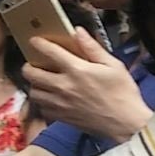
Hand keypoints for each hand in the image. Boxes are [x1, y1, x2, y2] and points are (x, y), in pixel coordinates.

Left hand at [23, 29, 152, 142]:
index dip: (39, 43)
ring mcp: (60, 103)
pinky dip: (43, 102)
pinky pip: (42, 108)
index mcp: (77, 69)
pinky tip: (52, 98)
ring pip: (33, 91)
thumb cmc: (123, 93)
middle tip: (34, 64)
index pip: (49, 51)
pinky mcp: (61, 117)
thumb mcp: (114, 65)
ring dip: (35, 84)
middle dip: (28, 65)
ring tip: (42, 82)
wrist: (126, 123)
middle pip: (31, 73)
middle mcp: (63, 85)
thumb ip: (93, 48)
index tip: (35, 41)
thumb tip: (78, 32)